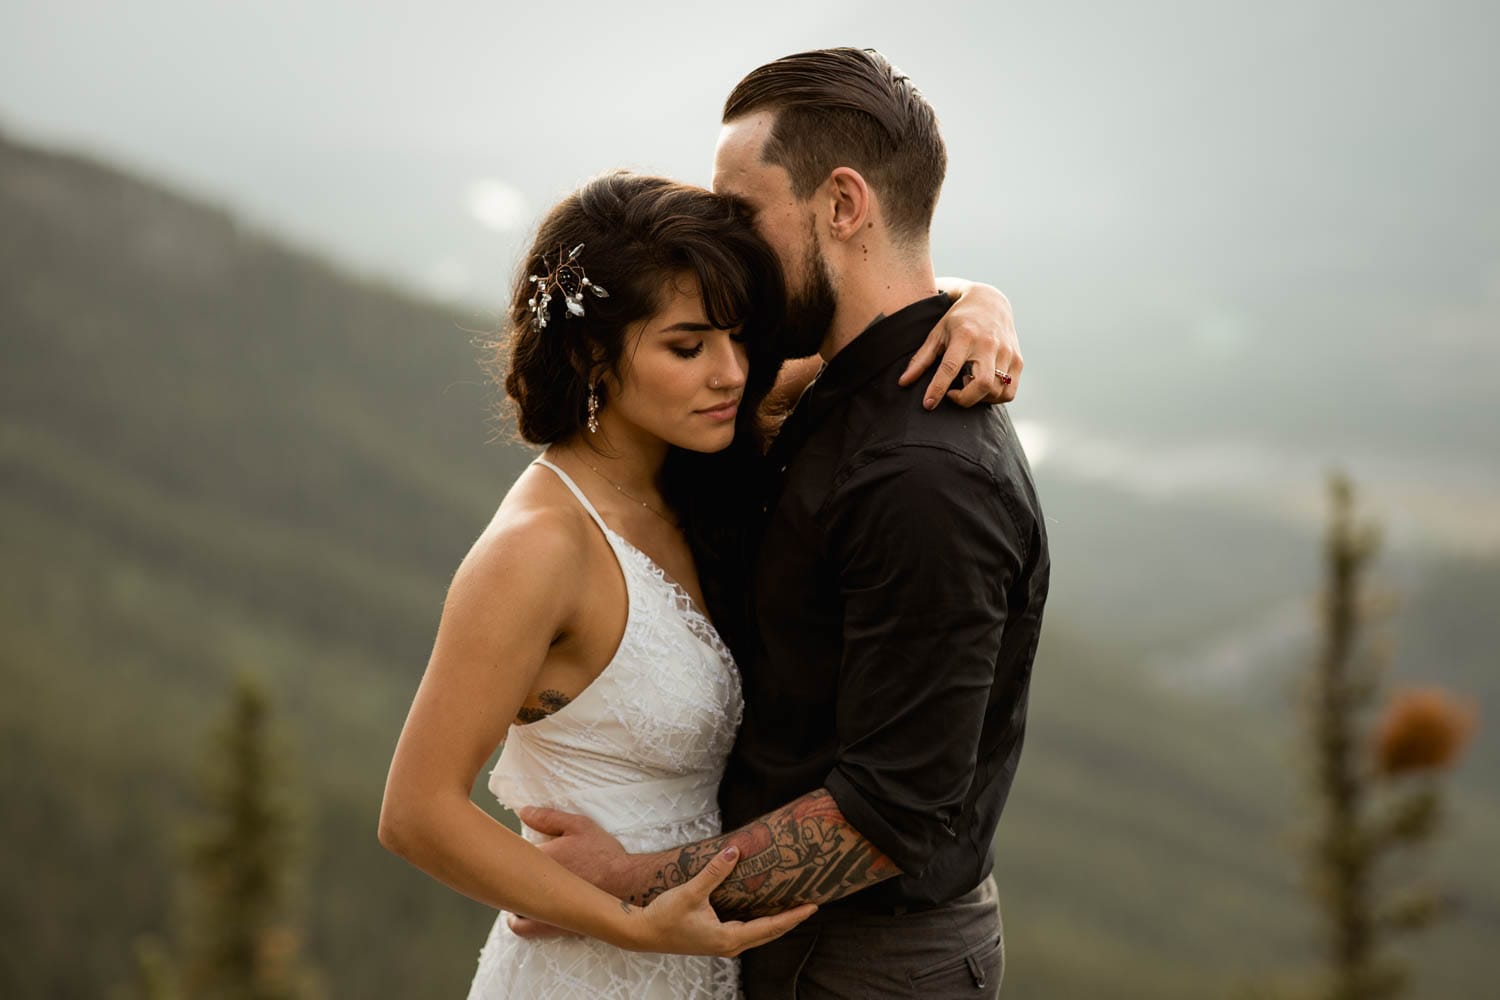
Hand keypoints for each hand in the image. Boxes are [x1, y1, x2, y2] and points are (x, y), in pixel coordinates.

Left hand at [507, 805, 630, 940]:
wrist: (627, 884)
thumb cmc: (602, 854)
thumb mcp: (579, 826)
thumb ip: (548, 818)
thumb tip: (522, 812)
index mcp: (539, 860)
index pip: (507, 857)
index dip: (507, 854)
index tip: (510, 850)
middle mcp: (536, 888)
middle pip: (504, 887)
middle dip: (505, 880)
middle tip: (510, 873)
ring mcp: (543, 910)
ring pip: (512, 911)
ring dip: (513, 903)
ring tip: (521, 893)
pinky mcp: (553, 926)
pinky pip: (525, 929)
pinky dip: (522, 921)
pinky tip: (532, 910)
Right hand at [627, 846, 817, 956]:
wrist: (642, 933)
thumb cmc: (665, 916)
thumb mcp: (691, 892)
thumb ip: (714, 872)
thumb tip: (735, 851)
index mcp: (729, 938)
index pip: (770, 927)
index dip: (793, 916)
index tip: (812, 906)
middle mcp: (730, 945)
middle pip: (769, 933)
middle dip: (791, 919)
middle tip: (811, 904)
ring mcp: (723, 943)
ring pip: (759, 933)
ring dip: (777, 921)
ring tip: (793, 905)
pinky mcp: (716, 938)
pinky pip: (747, 930)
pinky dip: (761, 920)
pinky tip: (764, 907)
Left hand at [899, 281, 1020, 408]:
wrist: (990, 301)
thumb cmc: (958, 320)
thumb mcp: (937, 333)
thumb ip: (920, 359)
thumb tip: (903, 383)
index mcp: (965, 336)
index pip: (950, 368)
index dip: (938, 389)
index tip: (928, 404)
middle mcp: (989, 344)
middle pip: (982, 384)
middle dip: (965, 399)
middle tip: (952, 393)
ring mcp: (1007, 352)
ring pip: (997, 391)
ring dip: (979, 398)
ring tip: (967, 384)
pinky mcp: (1018, 360)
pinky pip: (1009, 391)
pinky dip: (995, 397)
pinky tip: (983, 387)